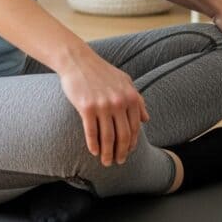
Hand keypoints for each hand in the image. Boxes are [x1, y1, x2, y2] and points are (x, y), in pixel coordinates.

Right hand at [56, 46, 150, 166]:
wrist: (76, 59)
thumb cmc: (100, 70)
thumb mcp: (124, 81)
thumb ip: (137, 99)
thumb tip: (146, 119)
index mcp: (130, 97)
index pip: (134, 128)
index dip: (132, 144)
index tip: (127, 152)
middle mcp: (118, 102)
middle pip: (123, 136)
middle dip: (121, 152)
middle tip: (118, 162)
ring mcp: (102, 105)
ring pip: (108, 137)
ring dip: (107, 153)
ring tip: (106, 161)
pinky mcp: (86, 107)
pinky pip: (91, 131)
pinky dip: (93, 144)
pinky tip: (93, 151)